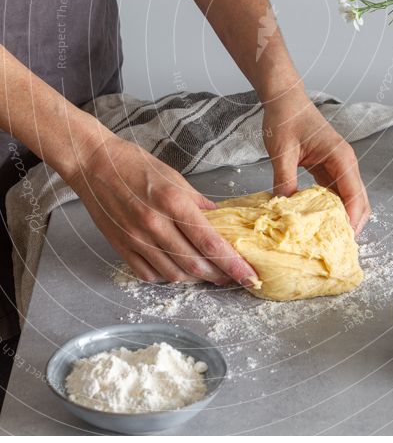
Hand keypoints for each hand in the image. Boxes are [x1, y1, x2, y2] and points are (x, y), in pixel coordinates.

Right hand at [65, 131, 257, 285]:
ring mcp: (136, 240)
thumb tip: (220, 221)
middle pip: (195, 264)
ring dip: (195, 278)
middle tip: (232, 276)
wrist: (94, 164)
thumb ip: (198, 203)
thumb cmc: (135, 164)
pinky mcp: (121, 248)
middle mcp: (155, 225)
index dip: (233, 264)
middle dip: (219, 275)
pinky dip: (166, 277)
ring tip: (207, 272)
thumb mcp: (174, 177)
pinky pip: (148, 275)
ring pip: (173, 275)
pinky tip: (176, 269)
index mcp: (173, 202)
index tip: (249, 276)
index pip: (210, 242)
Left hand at [262, 85, 370, 234]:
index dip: (351, 220)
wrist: (284, 98)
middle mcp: (346, 163)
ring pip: (349, 198)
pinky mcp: (329, 167)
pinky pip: (336, 193)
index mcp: (340, 157)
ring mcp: (339, 166)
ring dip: (342, 218)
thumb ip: (284, 180)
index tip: (342, 242)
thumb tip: (284, 210)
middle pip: (359, 200)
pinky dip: (332, 208)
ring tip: (329, 240)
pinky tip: (319, 222)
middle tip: (337, 248)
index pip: (354, 195)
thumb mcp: (282, 151)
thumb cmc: (285, 118)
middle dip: (352, 224)